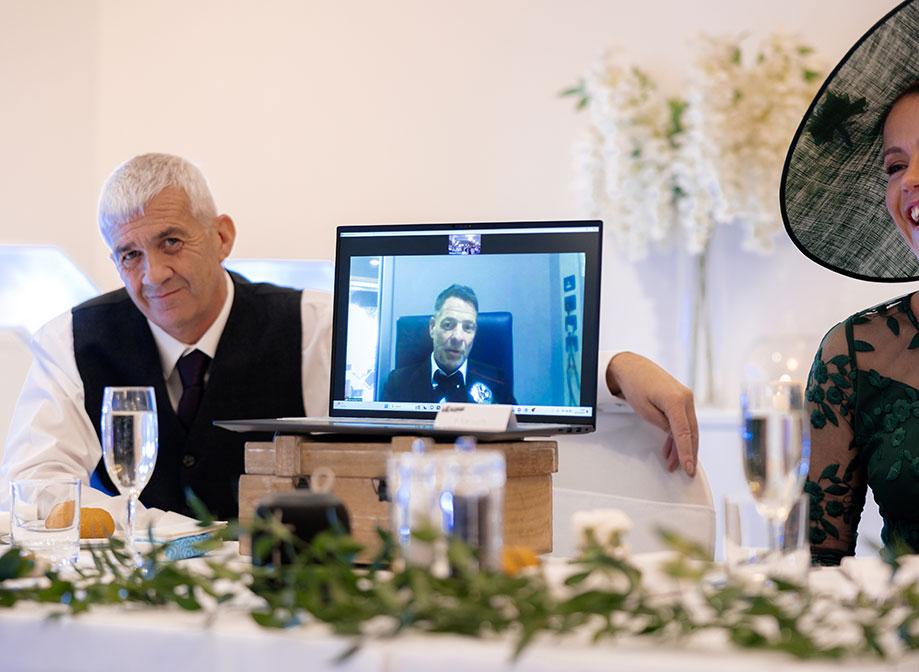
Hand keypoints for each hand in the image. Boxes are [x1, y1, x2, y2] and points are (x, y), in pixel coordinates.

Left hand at [605, 352, 697, 476]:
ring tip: (672, 462)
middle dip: (688, 453)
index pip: (685, 433)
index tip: (688, 467)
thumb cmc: (635, 385)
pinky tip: (672, 448)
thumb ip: (663, 425)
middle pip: (691, 432)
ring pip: (689, 428)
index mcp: (676, 400)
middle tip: (685, 470)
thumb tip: (676, 438)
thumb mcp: (645, 410)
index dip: (687, 453)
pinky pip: (684, 421)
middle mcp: (686, 397)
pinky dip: (678, 435)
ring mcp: (686, 397)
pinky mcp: (682, 399)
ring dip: (682, 446)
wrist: (632, 367)